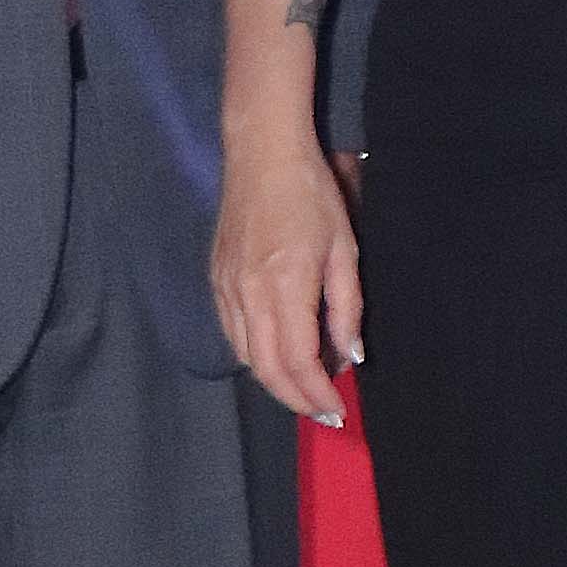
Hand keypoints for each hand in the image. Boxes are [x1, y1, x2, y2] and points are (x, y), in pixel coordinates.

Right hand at [215, 142, 366, 426]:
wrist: (261, 155)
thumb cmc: (311, 196)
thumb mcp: (343, 249)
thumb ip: (346, 307)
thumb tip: (350, 356)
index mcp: (284, 287)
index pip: (297, 361)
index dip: (316, 393)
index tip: (336, 409)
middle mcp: (248, 295)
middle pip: (266, 369)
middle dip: (295, 398)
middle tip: (322, 412)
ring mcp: (225, 288)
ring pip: (246, 356)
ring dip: (275, 381)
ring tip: (305, 389)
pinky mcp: (216, 280)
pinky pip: (233, 334)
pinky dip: (256, 355)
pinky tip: (278, 354)